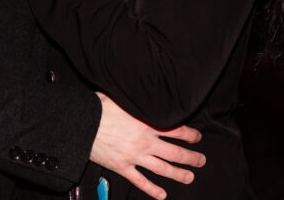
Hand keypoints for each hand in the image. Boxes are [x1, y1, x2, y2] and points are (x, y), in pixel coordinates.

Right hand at [90, 93, 204, 199]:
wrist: (82, 124)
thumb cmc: (100, 107)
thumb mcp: (124, 98)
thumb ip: (140, 101)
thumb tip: (148, 93)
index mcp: (147, 123)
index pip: (177, 130)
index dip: (190, 135)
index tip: (197, 138)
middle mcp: (145, 142)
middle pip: (175, 152)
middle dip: (191, 157)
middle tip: (201, 160)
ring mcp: (135, 156)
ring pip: (163, 169)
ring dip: (179, 174)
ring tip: (189, 177)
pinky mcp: (122, 167)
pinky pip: (141, 181)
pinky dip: (152, 189)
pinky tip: (162, 195)